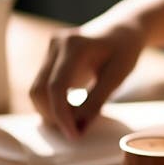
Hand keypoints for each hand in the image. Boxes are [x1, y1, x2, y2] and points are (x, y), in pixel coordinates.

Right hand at [29, 14, 146, 139]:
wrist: (123, 29)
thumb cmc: (125, 51)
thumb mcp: (117, 76)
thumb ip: (97, 101)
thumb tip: (79, 129)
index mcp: (74, 45)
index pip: (56, 87)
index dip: (61, 115)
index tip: (74, 135)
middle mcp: (56, 44)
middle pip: (39, 90)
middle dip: (52, 115)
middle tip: (74, 132)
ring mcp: (50, 48)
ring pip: (37, 89)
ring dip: (50, 110)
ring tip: (74, 123)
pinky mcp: (50, 55)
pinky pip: (43, 84)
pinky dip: (53, 102)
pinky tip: (71, 111)